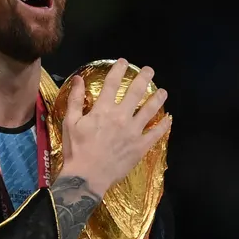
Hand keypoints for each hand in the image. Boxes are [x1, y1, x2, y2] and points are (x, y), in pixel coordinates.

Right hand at [56, 59, 170, 197]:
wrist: (87, 176)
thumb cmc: (76, 149)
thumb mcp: (70, 122)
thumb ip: (75, 99)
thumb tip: (79, 78)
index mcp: (103, 110)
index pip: (112, 83)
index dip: (119, 70)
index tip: (124, 62)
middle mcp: (121, 116)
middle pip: (136, 92)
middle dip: (144, 78)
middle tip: (150, 70)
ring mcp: (133, 131)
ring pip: (150, 110)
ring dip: (158, 99)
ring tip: (163, 92)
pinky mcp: (140, 146)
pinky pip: (156, 134)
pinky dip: (164, 126)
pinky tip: (169, 120)